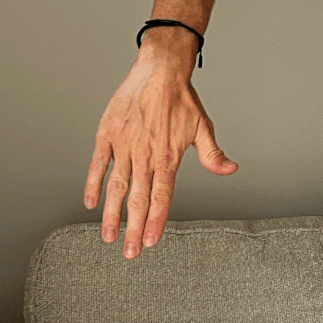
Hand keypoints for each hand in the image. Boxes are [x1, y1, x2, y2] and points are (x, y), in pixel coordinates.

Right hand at [84, 44, 236, 259]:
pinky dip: (93, 183)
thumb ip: (212, 154)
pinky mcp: (107, 134)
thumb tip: (231, 170)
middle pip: (137, 199)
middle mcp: (144, 155)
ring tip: (109, 237)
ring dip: (112, 214)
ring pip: (116, 186)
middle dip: (133, 229)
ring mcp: (124, 145)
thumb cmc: (182, 99)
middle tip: (129, 253)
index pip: (161, 197)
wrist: (160, 69)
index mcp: (167, 156)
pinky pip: (97, 163)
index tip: (149, 242)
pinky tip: (91, 202)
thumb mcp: (203, 127)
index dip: (155, 221)